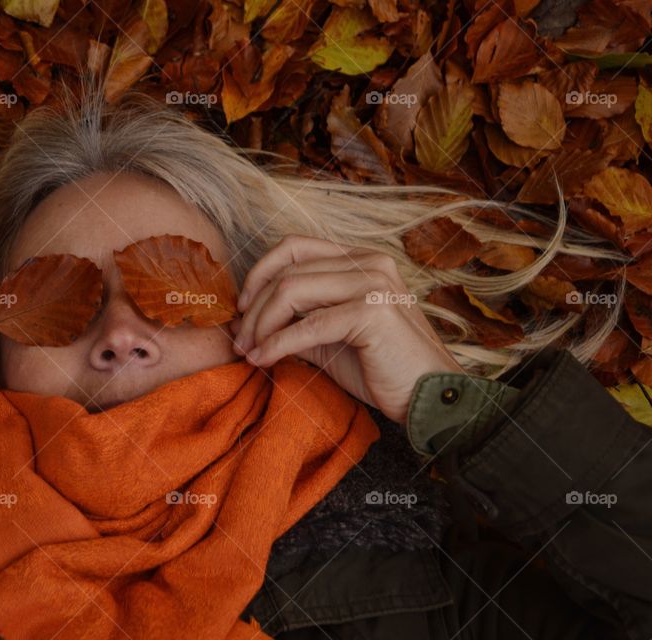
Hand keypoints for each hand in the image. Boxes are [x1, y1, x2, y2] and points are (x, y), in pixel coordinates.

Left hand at [231, 235, 460, 425]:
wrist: (430, 397)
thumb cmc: (383, 369)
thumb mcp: (331, 340)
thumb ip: (295, 323)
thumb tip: (246, 324)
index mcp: (360, 260)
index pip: (295, 247)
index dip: (260, 273)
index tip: (242, 308)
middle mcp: (368, 262)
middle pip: (287, 270)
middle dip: (254, 308)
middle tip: (239, 340)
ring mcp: (372, 283)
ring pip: (291, 291)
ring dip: (260, 324)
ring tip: (248, 351)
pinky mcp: (372, 312)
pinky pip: (307, 325)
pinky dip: (277, 344)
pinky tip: (263, 360)